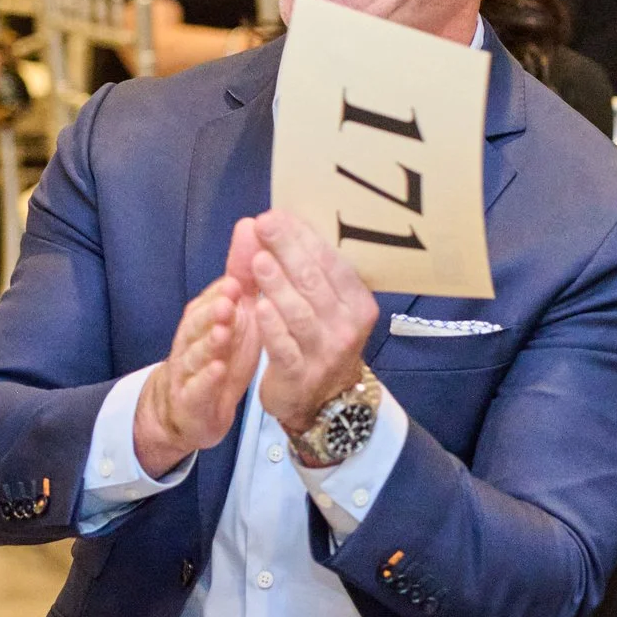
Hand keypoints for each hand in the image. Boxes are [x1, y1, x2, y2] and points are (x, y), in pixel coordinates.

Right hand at [133, 220, 264, 478]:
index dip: (230, 282)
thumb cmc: (219, 351)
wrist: (188, 407)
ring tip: (224, 330)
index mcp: (206, 316)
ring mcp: (189, 369)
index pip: (215, 295)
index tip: (245, 267)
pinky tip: (218, 370)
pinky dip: (207, 379)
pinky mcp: (191, 399)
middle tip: (231, 293)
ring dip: (209, 341)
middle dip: (214, 307)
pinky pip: (197, 388)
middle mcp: (193, 338)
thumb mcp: (234, 312)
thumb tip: (251, 223)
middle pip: (200, 321)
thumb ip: (241, 273)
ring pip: (196, 353)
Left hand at [246, 208, 380, 435]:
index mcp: (357, 303)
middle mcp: (347, 326)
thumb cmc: (320, 341)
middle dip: (288, 250)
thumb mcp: (321, 305)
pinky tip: (259, 306)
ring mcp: (325, 353)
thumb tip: (265, 222)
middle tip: (266, 224)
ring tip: (259, 260)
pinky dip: (273, 327)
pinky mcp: (301, 375)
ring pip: (300, 313)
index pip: (332, 263)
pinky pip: (285, 348)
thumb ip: (297, 266)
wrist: (324, 402)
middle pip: (315, 283)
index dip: (305, 238)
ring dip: (278, 284)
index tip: (278, 214)